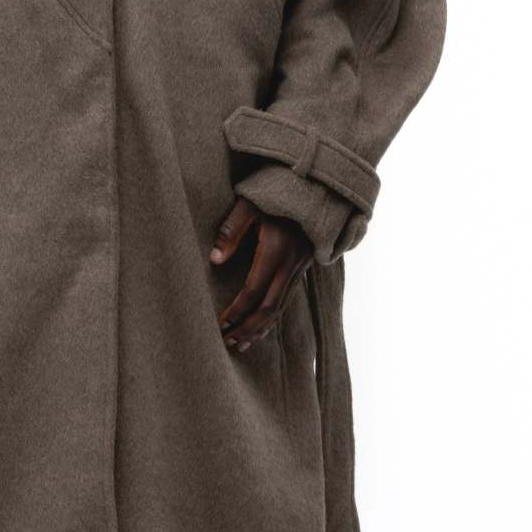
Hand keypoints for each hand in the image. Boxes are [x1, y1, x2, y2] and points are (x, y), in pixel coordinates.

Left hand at [209, 196, 312, 353]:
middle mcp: (291, 263)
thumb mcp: (250, 202)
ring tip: (240, 345)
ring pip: (281, 307)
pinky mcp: (303, 267)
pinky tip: (261, 330)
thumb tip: (214, 259)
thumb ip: (231, 229)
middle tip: (227, 343)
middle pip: (269, 307)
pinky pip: (288, 299)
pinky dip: (273, 318)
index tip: (220, 324)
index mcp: (276, 249)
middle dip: (247, 328)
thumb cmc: (277, 189)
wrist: (317, 186)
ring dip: (260, 329)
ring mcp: (300, 267)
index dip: (236, 310)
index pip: (253, 290)